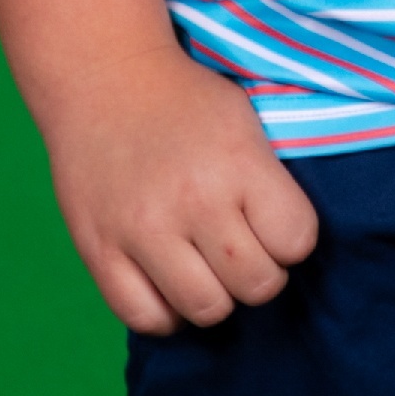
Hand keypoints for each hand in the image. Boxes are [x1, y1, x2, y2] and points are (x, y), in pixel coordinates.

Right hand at [42, 49, 320, 335]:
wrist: (103, 78)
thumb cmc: (184, 102)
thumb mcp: (245, 123)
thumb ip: (268, 184)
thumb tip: (287, 249)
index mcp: (237, 164)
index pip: (296, 241)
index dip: (290, 238)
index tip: (272, 224)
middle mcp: (193, 201)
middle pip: (257, 284)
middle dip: (259, 271)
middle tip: (239, 247)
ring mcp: (141, 230)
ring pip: (207, 309)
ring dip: (215, 294)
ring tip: (205, 266)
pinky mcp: (98, 250)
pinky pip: (145, 317)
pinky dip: (164, 311)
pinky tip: (167, 282)